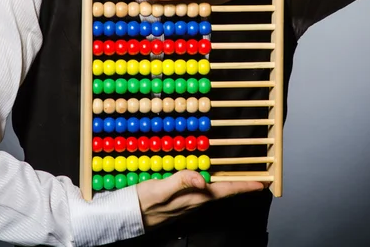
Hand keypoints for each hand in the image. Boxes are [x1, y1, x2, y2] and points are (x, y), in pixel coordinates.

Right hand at [136, 170, 264, 227]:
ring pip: (217, 192)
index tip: (263, 183)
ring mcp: (190, 202)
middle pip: (225, 192)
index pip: (225, 190)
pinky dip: (216, 184)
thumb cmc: (145, 201)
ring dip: (231, 185)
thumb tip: (202, 180)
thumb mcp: (160, 189)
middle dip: (243, 186)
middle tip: (260, 179)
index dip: (244, 186)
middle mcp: (196, 201)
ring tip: (244, 178)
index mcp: (194, 197)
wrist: (130, 215)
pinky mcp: (184, 200)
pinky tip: (215, 179)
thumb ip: (180, 182)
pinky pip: (206, 191)